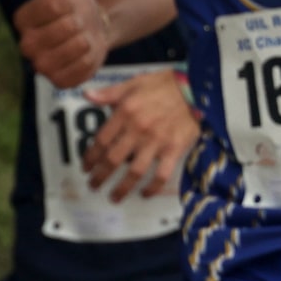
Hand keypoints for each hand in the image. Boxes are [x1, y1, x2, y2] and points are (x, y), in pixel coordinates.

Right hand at [14, 0, 110, 87]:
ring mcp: (41, 66)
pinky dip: (89, 58)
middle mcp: (25, 45)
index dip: (69, 3)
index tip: (69, 3)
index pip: (52, 6)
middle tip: (79, 22)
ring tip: (83, 36)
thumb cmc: (73, 2)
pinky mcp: (58, 82)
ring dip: (86, 39)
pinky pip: (81, 69)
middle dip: (79, 21)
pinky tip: (85, 52)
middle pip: (65, 27)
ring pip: (74, 49)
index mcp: (22, 19)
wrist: (90, 27)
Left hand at [80, 68, 200, 201]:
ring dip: (122, 187)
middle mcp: (138, 129)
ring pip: (134, 171)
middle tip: (94, 185)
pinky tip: (145, 193)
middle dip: (100, 176)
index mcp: (125, 112)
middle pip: (113, 159)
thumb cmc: (163, 84)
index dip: (91, 157)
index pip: (102, 140)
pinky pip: (161, 174)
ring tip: (113, 197)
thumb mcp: (132, 83)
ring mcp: (156, 141)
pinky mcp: (174, 149)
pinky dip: (152, 188)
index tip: (86, 167)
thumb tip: (86, 94)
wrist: (194, 87)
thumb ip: (108, 93)